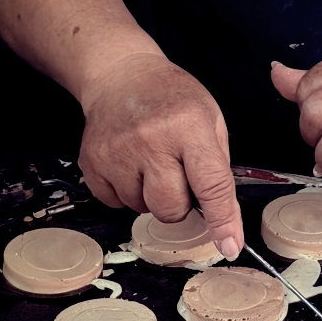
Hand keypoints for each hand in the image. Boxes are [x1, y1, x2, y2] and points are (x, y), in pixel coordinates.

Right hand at [79, 52, 243, 256]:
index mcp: (189, 127)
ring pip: (142, 209)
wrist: (120, 75)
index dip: (222, 220)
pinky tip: (129, 164)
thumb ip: (218, 170)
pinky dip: (126, 192)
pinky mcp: (92, 162)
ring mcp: (117, 152)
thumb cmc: (170, 97)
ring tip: (150, 162)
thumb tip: (226, 224)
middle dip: (179, 203)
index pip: (211, 185)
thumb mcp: (210, 120)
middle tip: (176, 174)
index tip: (228, 245)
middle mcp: (151, 140)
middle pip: (171, 208)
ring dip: (150, 196)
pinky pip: (115, 203)